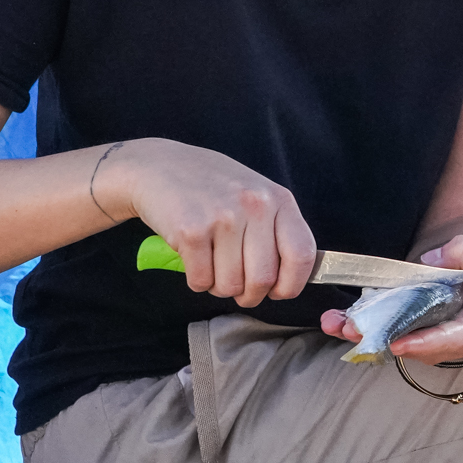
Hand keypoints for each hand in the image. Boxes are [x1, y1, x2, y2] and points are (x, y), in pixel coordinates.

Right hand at [97, 138, 316, 307]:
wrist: (160, 166)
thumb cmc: (213, 186)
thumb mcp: (257, 195)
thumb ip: (276, 231)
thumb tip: (290, 279)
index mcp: (279, 199)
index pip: (302, 254)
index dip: (292, 284)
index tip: (278, 291)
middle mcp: (256, 206)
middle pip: (263, 279)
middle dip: (250, 295)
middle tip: (239, 290)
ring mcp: (224, 218)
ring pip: (231, 286)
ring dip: (220, 287)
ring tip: (213, 265)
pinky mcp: (192, 231)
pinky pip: (201, 281)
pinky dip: (197, 281)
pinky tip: (194, 259)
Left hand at [319, 234, 462, 364]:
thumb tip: (429, 261)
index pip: (448, 341)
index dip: (422, 344)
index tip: (398, 344)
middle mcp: (443, 345)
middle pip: (409, 346)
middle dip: (379, 338)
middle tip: (352, 329)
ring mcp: (422, 342)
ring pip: (389, 342)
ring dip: (360, 334)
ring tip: (335, 323)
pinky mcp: (406, 333)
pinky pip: (380, 333)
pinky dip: (358, 326)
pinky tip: (334, 318)